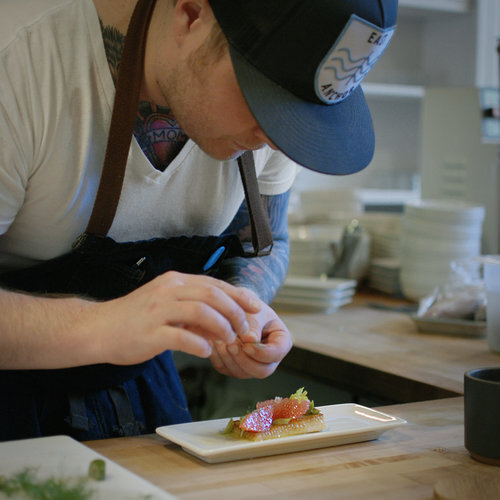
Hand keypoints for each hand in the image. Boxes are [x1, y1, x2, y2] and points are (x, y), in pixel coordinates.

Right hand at [82, 271, 260, 365]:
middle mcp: (168, 290)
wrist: (97, 329)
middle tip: (245, 330)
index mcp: (174, 281)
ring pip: (201, 311)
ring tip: (228, 341)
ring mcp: (158, 311)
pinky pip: (182, 337)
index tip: (256, 307)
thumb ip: (193, 309)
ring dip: (222, 327)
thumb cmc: (135, 318)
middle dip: (236, 312)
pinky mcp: (150, 333)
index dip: (239, 295)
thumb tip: (223, 321)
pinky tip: (206, 352)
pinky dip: (200, 345)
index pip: (214, 284)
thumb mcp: (166, 304)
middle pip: (212, 295)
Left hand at [209, 297, 291, 378]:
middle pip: (261, 371)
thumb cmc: (249, 307)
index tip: (247, 342)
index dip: (261, 352)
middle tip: (231, 343)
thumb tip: (250, 340)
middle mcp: (269, 359)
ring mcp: (252, 365)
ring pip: (242, 373)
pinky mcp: (234, 367)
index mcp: (281, 343)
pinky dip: (219, 357)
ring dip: (229, 358)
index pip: (275, 355)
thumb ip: (254, 324)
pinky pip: (226, 369)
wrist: (236, 306)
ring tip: (220, 339)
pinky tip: (214, 343)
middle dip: (244, 359)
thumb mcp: (255, 311)